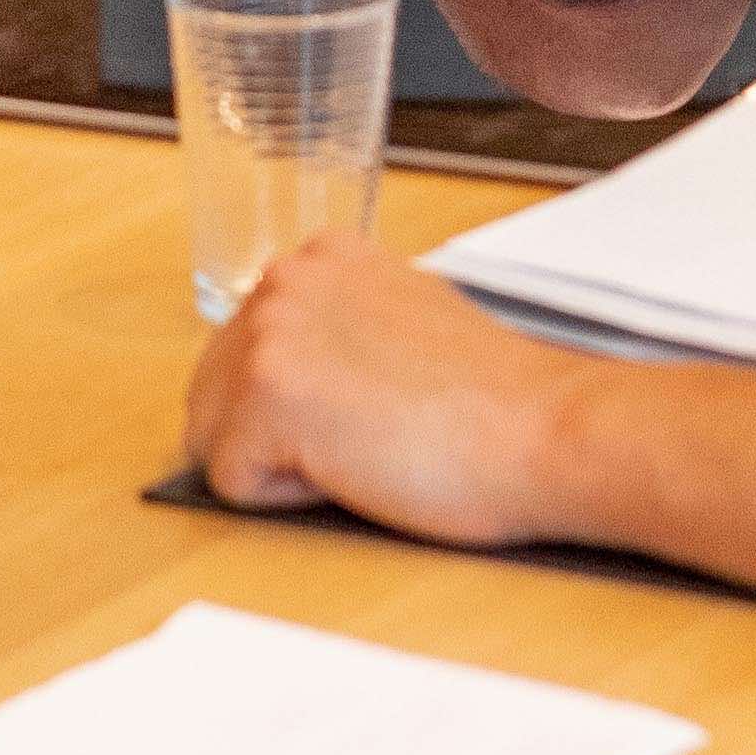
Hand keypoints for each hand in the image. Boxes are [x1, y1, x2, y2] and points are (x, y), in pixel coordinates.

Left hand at [185, 238, 584, 543]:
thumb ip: (339, 325)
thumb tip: (299, 374)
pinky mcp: (266, 398)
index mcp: (318, 258)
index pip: (244, 353)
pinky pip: (230, 482)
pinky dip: (286, 497)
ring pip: (214, 439)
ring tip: (364, 446)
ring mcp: (269, 335)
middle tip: (370, 433)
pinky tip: (356, 467)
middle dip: (275, 435)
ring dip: (281, 464)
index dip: (300, 405)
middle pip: (213, 395)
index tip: (368, 405)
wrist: (541, 429)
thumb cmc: (492, 398)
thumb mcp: (404, 318)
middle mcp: (283, 280)